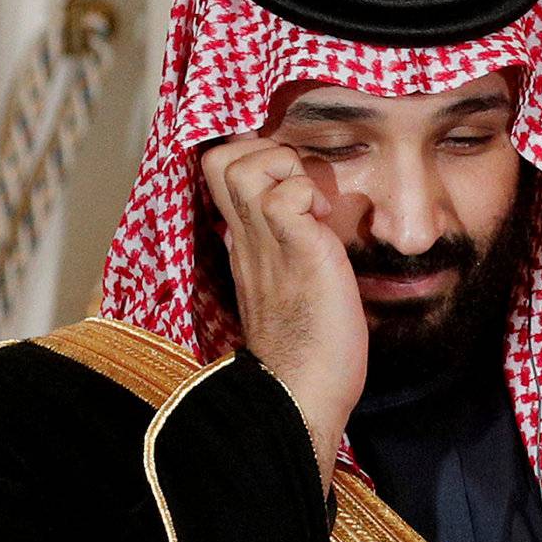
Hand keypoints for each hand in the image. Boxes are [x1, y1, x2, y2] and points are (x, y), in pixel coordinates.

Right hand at [199, 135, 366, 489]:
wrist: (301, 392)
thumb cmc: (307, 345)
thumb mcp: (286, 284)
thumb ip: (286, 249)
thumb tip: (309, 220)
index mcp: (242, 244)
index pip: (218, 174)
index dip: (249, 156)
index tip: (288, 178)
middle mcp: (244, 238)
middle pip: (218, 157)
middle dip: (260, 148)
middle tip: (296, 180)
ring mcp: (265, 243)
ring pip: (243, 164)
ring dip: (282, 165)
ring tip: (309, 199)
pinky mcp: (295, 250)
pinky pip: (287, 194)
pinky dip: (306, 192)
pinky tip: (323, 220)